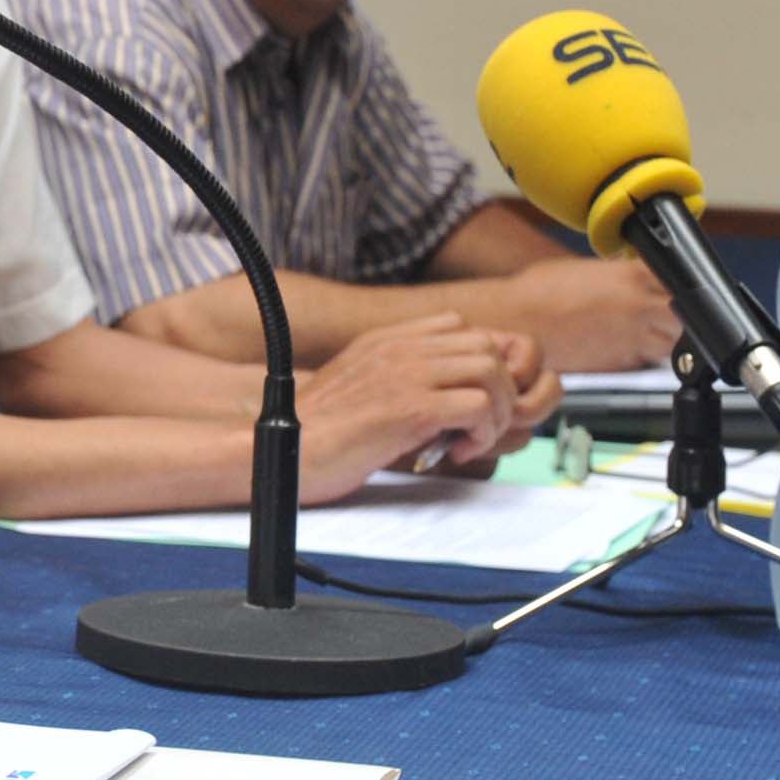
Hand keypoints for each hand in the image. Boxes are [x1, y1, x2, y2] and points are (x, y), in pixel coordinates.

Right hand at [289, 313, 531, 499]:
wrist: (278, 451)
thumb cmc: (313, 431)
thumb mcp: (355, 384)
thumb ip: (392, 373)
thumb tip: (438, 390)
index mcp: (386, 340)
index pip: (464, 327)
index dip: (481, 366)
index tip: (469, 402)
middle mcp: (399, 348)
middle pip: (488, 346)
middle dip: (500, 390)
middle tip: (479, 426)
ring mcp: (406, 375)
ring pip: (492, 373)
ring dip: (496, 413)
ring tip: (470, 440)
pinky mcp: (411, 409)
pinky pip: (479, 407)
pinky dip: (482, 434)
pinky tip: (457, 452)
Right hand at [481, 255, 680, 375]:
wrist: (514, 321)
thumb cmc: (539, 291)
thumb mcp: (587, 269)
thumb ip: (620, 274)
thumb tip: (638, 279)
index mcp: (631, 276)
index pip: (680, 279)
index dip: (684, 284)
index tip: (683, 287)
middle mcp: (637, 307)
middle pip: (688, 318)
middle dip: (684, 317)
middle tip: (671, 314)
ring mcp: (630, 339)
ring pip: (672, 345)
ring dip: (668, 340)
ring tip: (649, 332)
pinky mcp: (618, 365)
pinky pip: (643, 361)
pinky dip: (640, 356)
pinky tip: (623, 345)